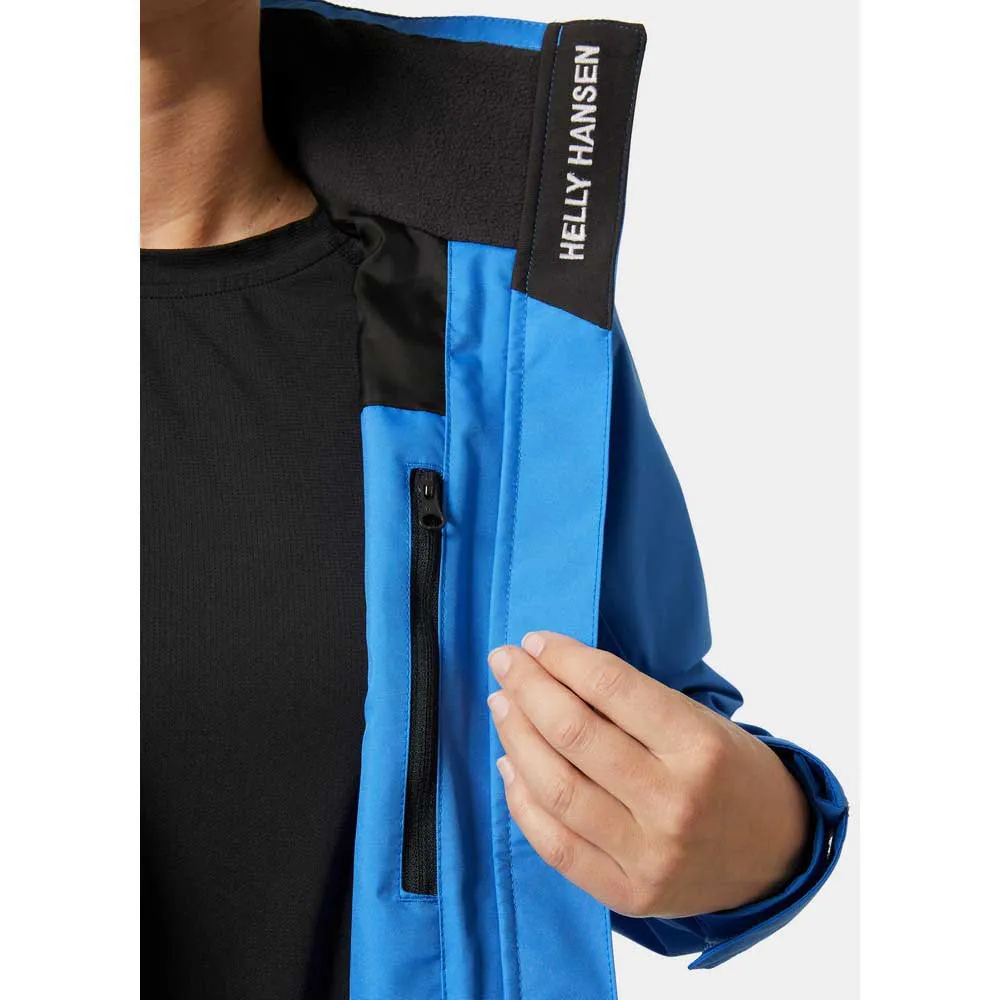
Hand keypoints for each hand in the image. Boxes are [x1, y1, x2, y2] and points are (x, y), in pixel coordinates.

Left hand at [486, 630, 810, 918]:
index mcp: (699, 746)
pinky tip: (510, 766)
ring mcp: (650, 855)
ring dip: (516, 739)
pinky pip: (556, 846)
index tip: (534, 641)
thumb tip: (552, 670)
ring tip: (502, 706)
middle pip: (574, 735)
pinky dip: (522, 802)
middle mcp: (674, 802)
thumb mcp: (700, 722)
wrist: (777, 854)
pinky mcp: (629, 894)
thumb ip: (632, 703)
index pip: (611, 686)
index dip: (563, 658)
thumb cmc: (730, 773)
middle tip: (504, 662)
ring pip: (556, 789)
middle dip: (529, 689)